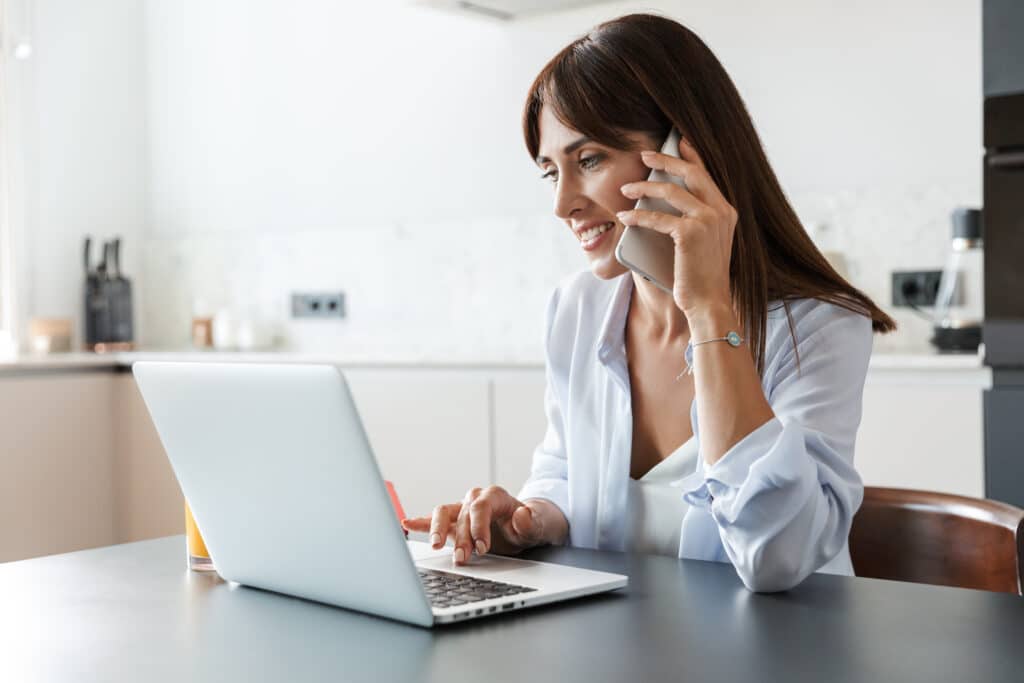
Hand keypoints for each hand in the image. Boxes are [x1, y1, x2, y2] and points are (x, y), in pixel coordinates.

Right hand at [401, 486, 560, 564]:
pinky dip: (420, 522)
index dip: (478, 527)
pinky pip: (433, 520)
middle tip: (462, 559)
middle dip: (460, 538)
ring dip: (437, 530)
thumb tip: (521, 516)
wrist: (529, 526)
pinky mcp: (453, 523)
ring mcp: (462, 510)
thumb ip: (531, 522)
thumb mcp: (540, 524)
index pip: (480, 507)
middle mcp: (475, 499)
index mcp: (495, 496)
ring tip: (436, 547)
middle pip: (461, 514)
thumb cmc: (533, 524)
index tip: (482, 548)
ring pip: (442, 513)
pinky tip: (407, 524)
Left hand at [615, 136, 736, 318]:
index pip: (707, 175)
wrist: (709, 303)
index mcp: (726, 211)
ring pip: (671, 190)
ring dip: (644, 186)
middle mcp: (721, 211)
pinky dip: (638, 215)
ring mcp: (708, 220)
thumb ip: (693, 221)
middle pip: (691, 173)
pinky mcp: (690, 233)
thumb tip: (665, 203)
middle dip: (665, 160)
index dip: (692, 155)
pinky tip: (625, 216)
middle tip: (644, 154)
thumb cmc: (700, 277)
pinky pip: (658, 217)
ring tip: (626, 188)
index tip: (679, 141)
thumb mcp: (703, 243)